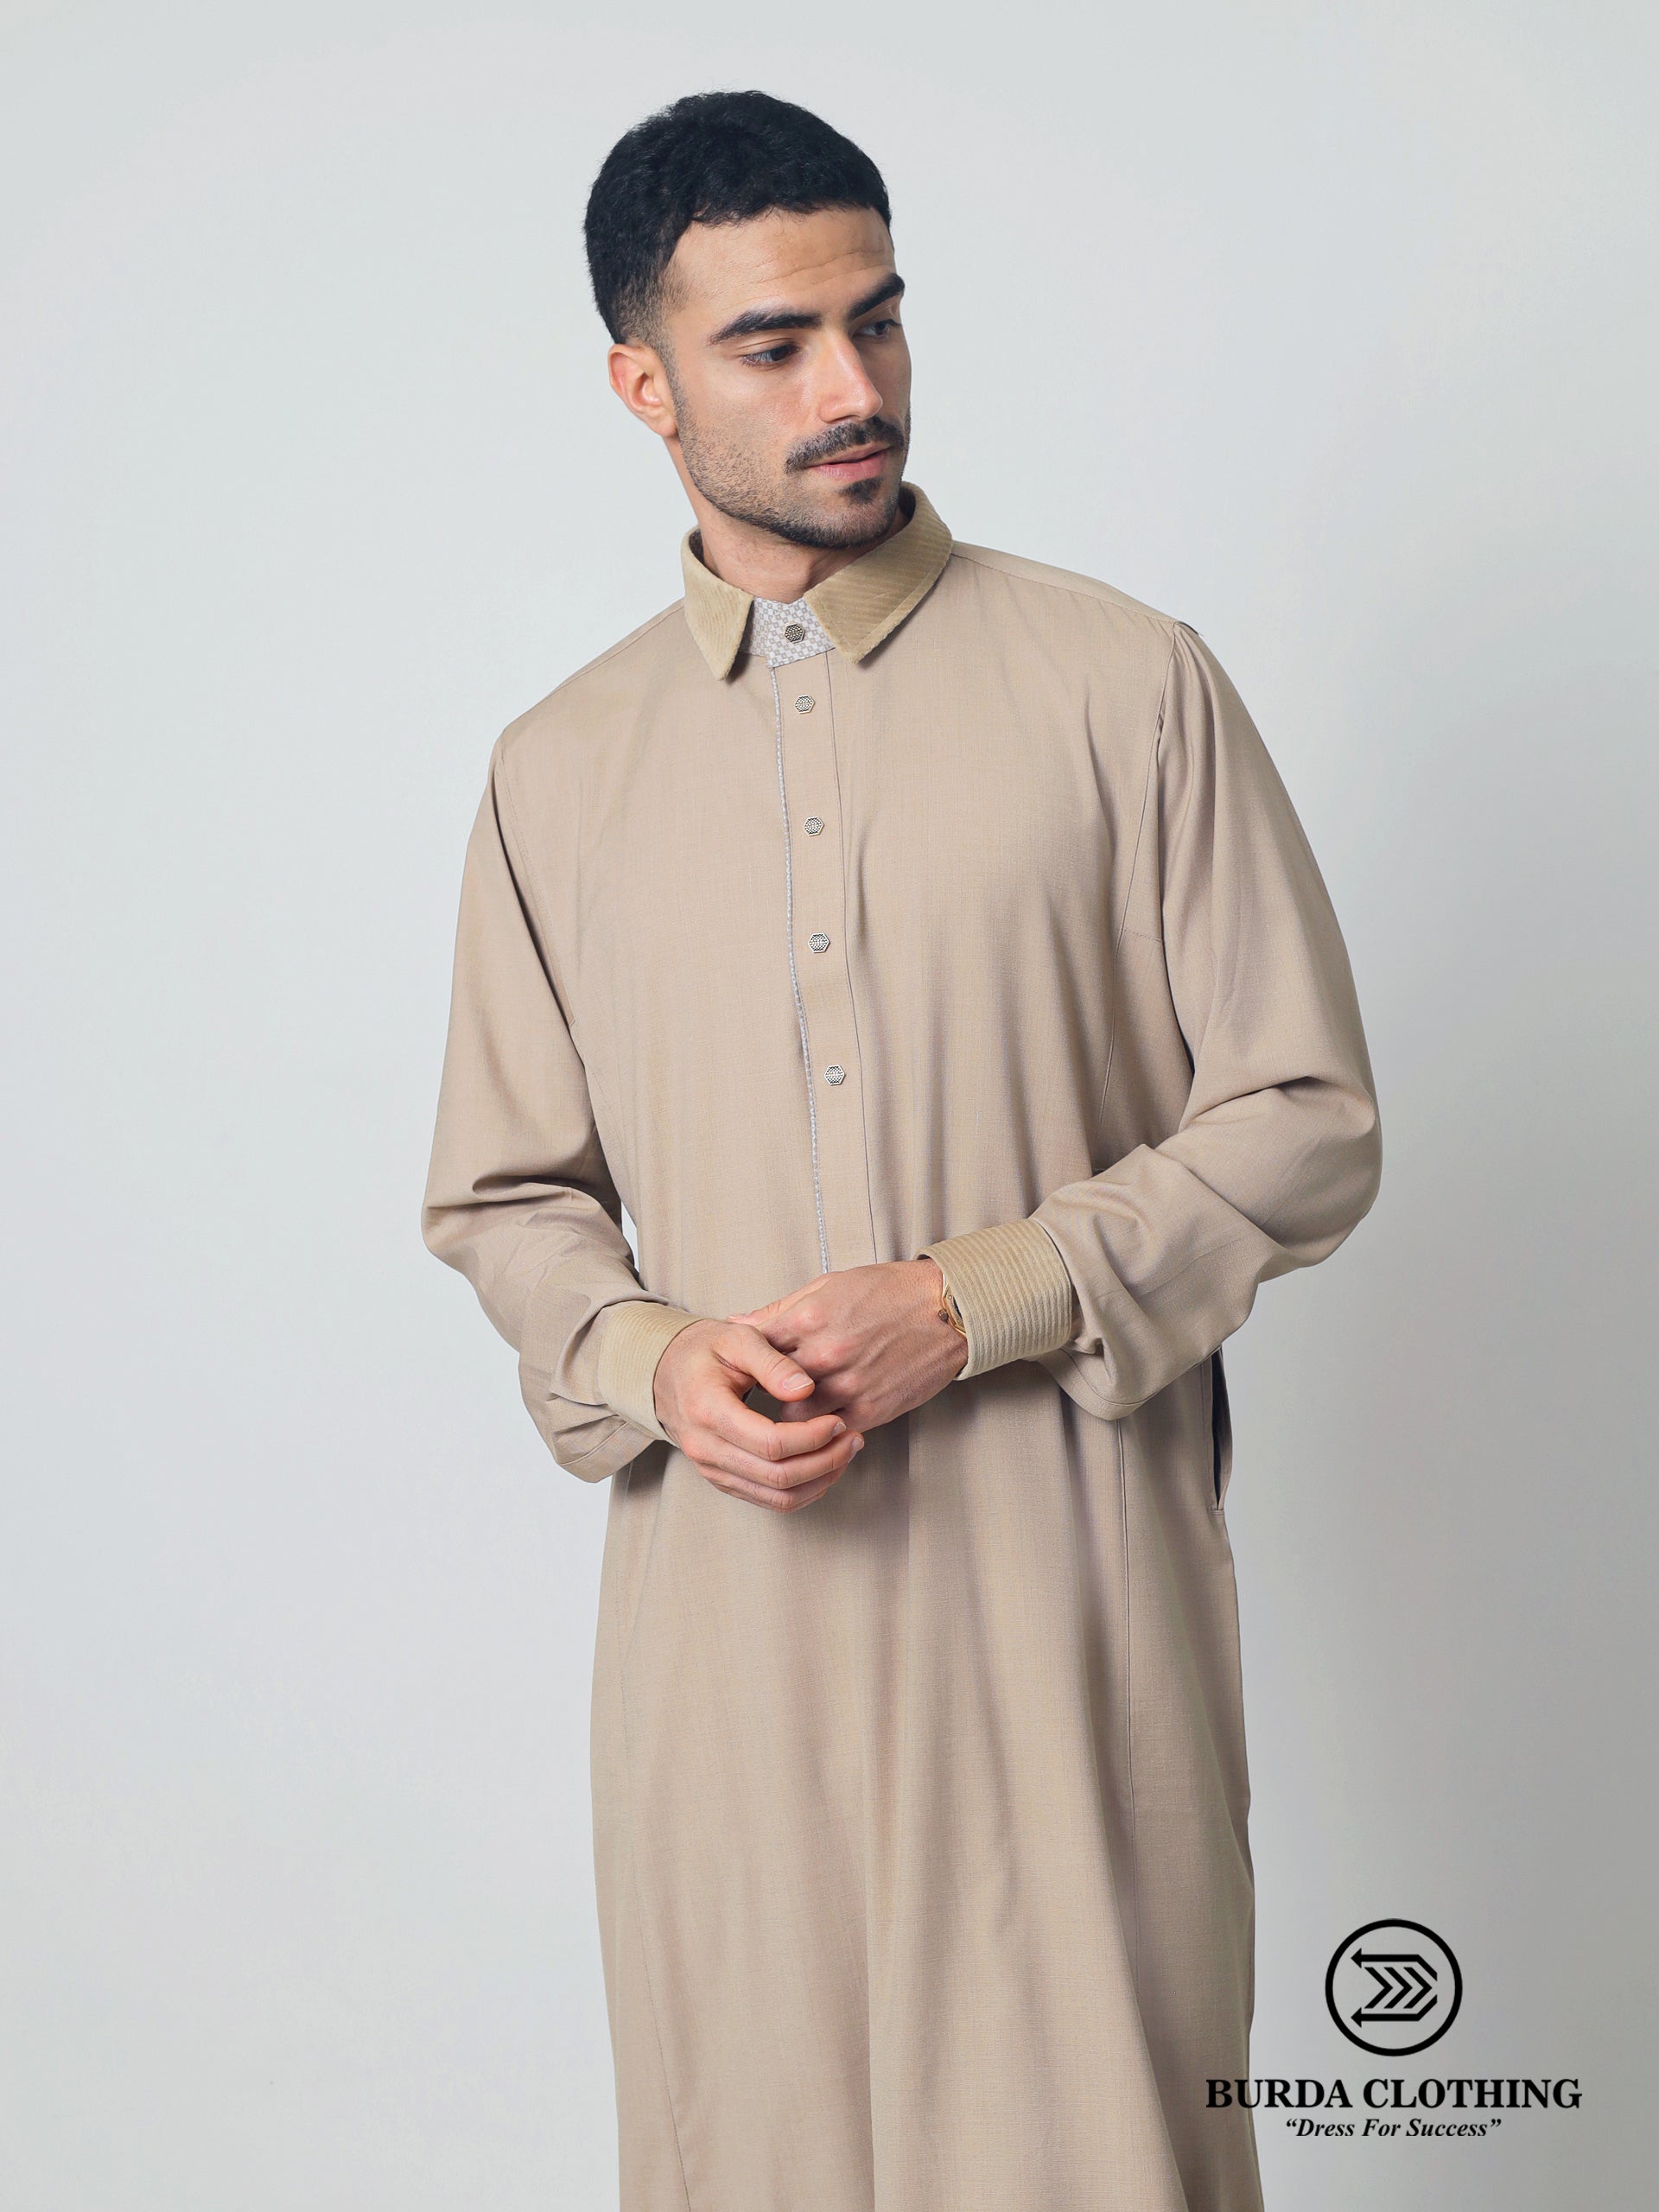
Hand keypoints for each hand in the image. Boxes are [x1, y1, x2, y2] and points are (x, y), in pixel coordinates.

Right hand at [653, 1318, 865, 1511]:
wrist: (666, 1373)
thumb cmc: (705, 1350)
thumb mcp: (738, 1338)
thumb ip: (773, 1363)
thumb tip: (806, 1390)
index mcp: (708, 1410)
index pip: (770, 1443)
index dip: (813, 1437)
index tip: (837, 1420)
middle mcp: (706, 1449)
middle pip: (779, 1477)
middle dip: (826, 1461)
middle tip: (853, 1438)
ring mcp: (713, 1470)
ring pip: (777, 1497)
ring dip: (820, 1480)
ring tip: (845, 1452)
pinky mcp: (723, 1480)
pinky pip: (769, 1501)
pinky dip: (804, 1490)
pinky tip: (825, 1466)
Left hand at [726, 1259, 967, 1434]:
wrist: (948, 1311)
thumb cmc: (889, 1291)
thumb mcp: (830, 1285)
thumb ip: (782, 1309)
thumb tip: (738, 1322)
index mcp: (810, 1318)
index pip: (754, 1348)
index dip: (747, 1359)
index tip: (748, 1364)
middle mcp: (825, 1354)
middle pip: (768, 1388)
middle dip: (765, 1389)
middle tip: (767, 1389)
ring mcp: (848, 1385)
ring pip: (793, 1418)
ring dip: (792, 1412)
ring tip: (799, 1402)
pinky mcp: (871, 1410)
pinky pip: (829, 1431)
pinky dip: (823, 1426)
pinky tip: (826, 1414)